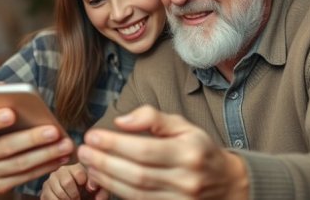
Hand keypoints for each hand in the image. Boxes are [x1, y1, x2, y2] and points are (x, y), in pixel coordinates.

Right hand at [0, 107, 73, 192]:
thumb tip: (4, 85)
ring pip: (19, 164)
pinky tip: (61, 158)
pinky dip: (45, 167)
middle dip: (33, 139)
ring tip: (66, 145)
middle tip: (55, 130)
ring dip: (46, 155)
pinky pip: (25, 177)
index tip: (11, 112)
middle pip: (5, 147)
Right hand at [40, 163, 108, 199]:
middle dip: (74, 194)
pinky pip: (50, 198)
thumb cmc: (90, 195)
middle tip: (78, 198)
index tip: (89, 189)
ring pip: (59, 192)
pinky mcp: (44, 190)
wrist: (79, 199)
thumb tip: (92, 187)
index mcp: (77, 167)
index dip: (84, 183)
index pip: (79, 172)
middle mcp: (62, 170)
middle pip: (66, 182)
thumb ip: (101, 188)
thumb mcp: (99, 191)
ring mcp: (51, 180)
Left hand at [77, 105, 248, 199]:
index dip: (114, 144)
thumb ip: (153, 118)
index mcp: (189, 152)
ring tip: (88, 163)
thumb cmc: (199, 149)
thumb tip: (122, 121)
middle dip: (104, 162)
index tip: (92, 135)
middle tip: (83, 150)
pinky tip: (102, 179)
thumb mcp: (183, 125)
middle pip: (136, 174)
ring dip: (106, 178)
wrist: (225, 183)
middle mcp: (186, 179)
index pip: (144, 150)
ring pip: (135, 192)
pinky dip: (117, 191)